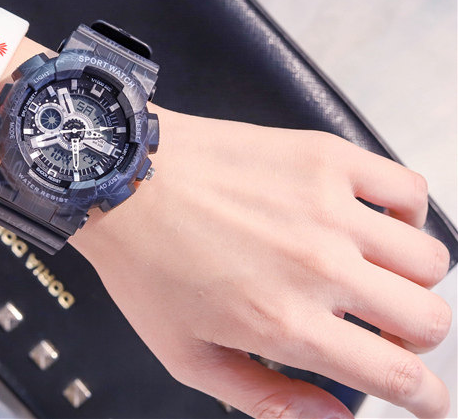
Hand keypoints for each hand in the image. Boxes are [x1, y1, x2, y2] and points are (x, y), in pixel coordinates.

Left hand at [73, 106, 451, 417]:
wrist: (123, 180)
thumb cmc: (144, 260)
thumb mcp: (187, 354)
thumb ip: (263, 397)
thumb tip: (330, 418)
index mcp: (285, 324)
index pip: (399, 376)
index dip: (426, 398)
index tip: (427, 398)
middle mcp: (318, 268)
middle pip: (429, 320)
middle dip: (416, 340)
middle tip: (384, 330)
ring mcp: (326, 208)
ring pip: (429, 259)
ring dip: (411, 279)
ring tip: (371, 272)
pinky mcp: (323, 158)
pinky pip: (409, 189)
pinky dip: (406, 213)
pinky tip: (372, 221)